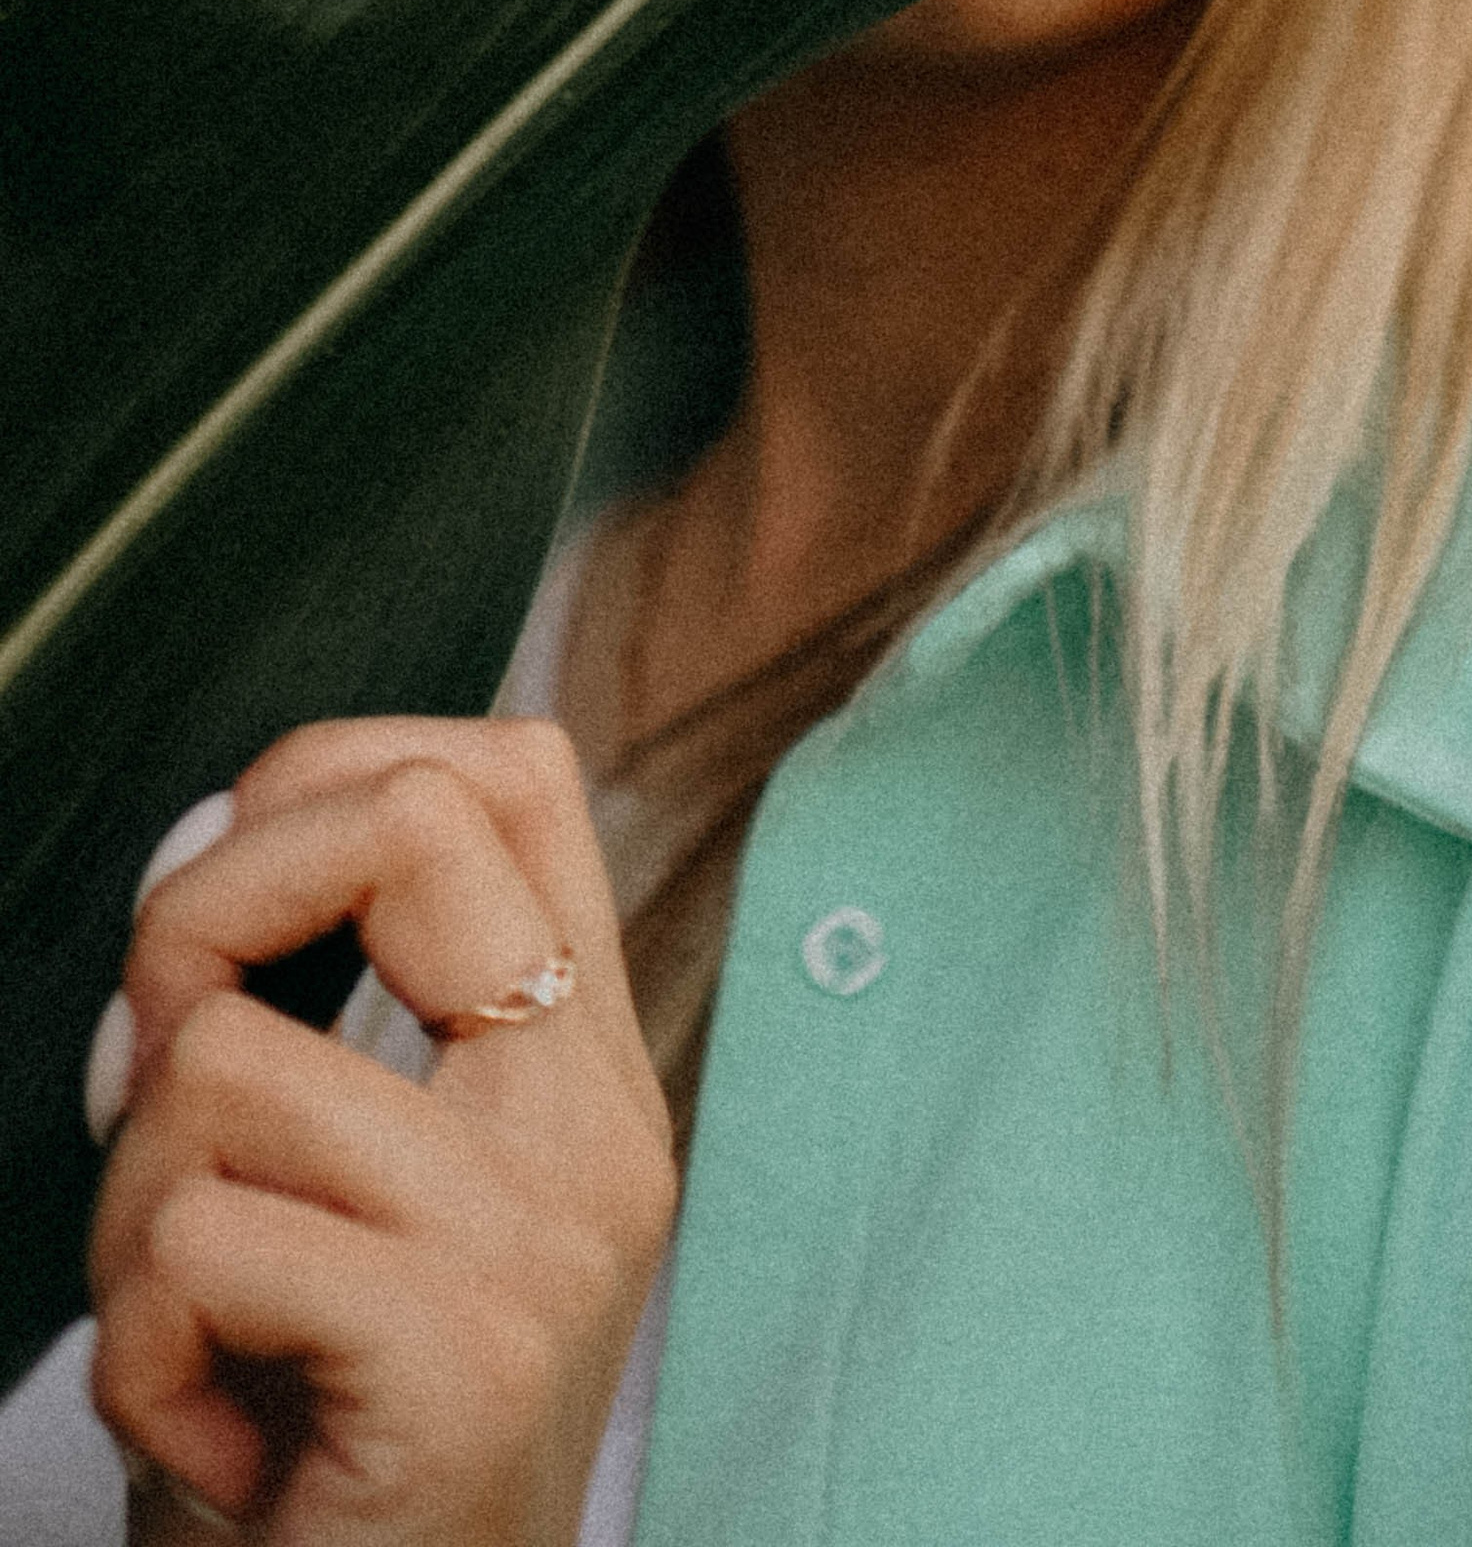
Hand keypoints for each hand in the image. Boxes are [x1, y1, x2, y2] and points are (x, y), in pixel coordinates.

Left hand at [87, 720, 675, 1544]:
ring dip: (131, 1209)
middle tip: (152, 1080)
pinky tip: (215, 1435)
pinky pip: (199, 1241)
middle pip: (404, 820)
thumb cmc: (335, 1449)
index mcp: (585, 1067)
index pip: (514, 767)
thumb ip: (337, 1030)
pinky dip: (138, 1352)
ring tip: (199, 1329)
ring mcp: (540, 1231)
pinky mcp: (460, 1347)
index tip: (229, 911)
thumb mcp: (371, 1200)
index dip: (331, 773)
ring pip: (224, 1061)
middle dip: (202, 915)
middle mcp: (594, 1123)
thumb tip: (207, 859)